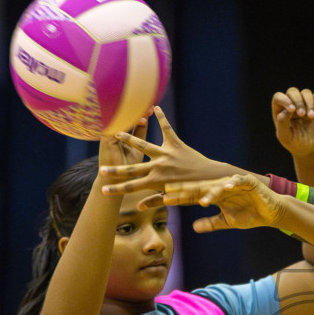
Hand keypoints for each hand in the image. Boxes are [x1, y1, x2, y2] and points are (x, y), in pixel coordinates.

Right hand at [99, 107, 235, 195]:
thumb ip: (155, 200)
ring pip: (144, 145)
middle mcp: (159, 167)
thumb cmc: (193, 191)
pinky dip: (162, 118)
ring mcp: (167, 154)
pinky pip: (167, 129)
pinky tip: (155, 108)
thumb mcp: (173, 198)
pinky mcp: (177, 144)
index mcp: (157, 181)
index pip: (132, 187)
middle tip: (101, 170)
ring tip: (116, 133)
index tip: (103, 191)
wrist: (212, 179)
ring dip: (129, 139)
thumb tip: (138, 206)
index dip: (117, 189)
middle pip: (133, 169)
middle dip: (116, 170)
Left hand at [164, 175, 285, 232]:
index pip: (194, 195)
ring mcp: (234, 183)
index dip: (180, 197)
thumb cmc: (250, 215)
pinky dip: (233, 184)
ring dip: (210, 192)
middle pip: (201, 187)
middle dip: (186, 189)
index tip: (164, 199)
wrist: (271, 212)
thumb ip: (211, 223)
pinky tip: (226, 188)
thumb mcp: (227, 221)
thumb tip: (194, 227)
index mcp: (215, 195)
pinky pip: (239, 182)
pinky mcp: (249, 182)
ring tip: (202, 201)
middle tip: (170, 190)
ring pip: (218, 186)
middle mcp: (221, 187)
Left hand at [272, 87, 313, 157]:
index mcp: (280, 111)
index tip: (292, 110)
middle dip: (298, 101)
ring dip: (309, 103)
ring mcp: (304, 105)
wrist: (311, 150)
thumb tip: (288, 108)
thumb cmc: (295, 144)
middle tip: (302, 115)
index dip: (284, 100)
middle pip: (292, 92)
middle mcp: (291, 105)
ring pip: (305, 93)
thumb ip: (282, 122)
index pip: (278, 97)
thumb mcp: (285, 137)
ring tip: (311, 117)